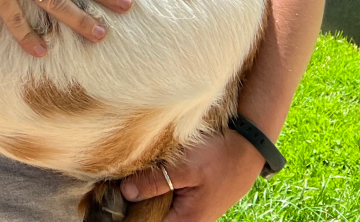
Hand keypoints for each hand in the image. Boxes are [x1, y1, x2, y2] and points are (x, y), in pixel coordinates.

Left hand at [121, 131, 265, 220]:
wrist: (249, 145)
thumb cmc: (220, 157)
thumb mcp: (184, 167)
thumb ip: (155, 182)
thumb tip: (126, 192)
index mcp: (188, 220)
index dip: (130, 217)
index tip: (111, 205)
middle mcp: (190, 219)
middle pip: (153, 217)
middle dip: (134, 205)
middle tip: (113, 188)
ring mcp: (191, 208)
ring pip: (159, 206)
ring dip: (144, 195)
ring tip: (125, 181)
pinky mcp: (191, 196)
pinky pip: (167, 197)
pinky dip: (155, 188)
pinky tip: (141, 175)